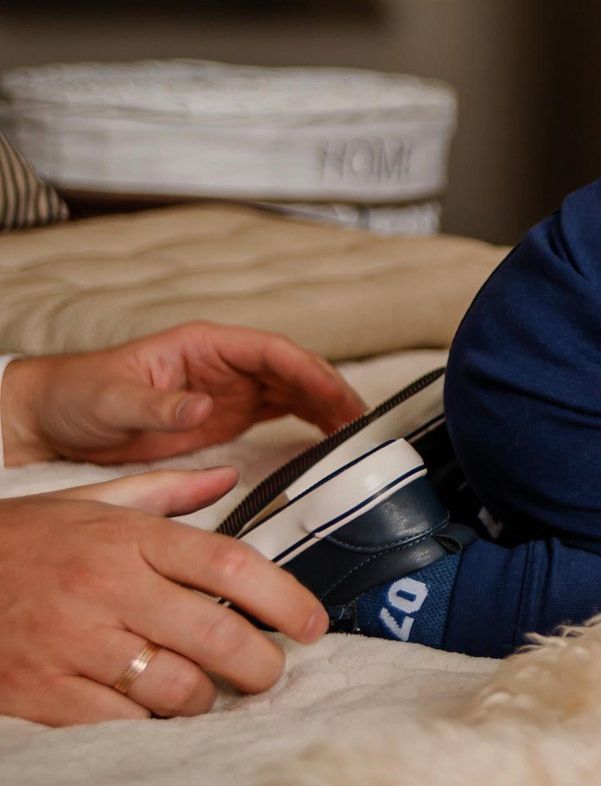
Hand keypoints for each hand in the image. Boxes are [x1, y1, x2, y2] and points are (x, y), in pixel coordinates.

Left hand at [0, 323, 366, 466]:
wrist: (54, 420)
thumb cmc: (77, 396)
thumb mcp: (113, 401)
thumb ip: (160, 406)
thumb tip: (205, 405)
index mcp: (204, 346)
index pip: (272, 351)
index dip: (309, 371)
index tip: (336, 395)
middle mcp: (225, 364)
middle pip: (295, 371)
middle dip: (331, 392)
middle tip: (361, 421)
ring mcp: (231, 389)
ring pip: (296, 391)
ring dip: (328, 409)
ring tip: (357, 434)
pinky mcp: (229, 416)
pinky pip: (282, 414)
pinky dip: (311, 425)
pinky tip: (330, 439)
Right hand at [0, 468, 327, 724]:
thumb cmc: (19, 541)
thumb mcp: (88, 503)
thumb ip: (164, 492)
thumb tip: (227, 476)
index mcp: (128, 539)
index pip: (231, 565)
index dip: (286, 599)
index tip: (314, 624)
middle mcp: (107, 588)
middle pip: (218, 637)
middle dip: (262, 665)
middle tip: (268, 672)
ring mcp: (73, 643)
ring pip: (178, 688)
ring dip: (206, 700)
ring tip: (207, 694)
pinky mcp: (40, 692)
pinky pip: (123, 723)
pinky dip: (148, 724)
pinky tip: (150, 711)